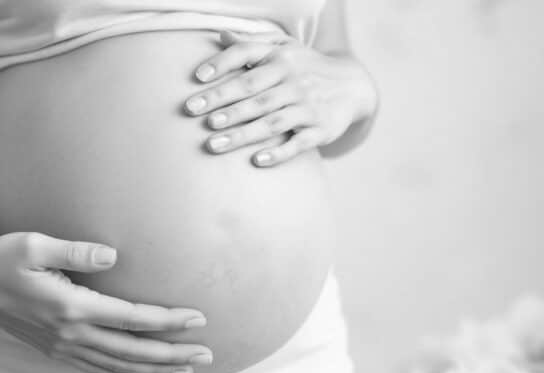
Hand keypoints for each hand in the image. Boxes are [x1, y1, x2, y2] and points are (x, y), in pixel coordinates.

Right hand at [0, 232, 211, 372]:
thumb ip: (75, 252)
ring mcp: (63, 346)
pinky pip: (98, 371)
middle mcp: (71, 333)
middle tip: (206, 355)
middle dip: (173, 355)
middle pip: (133, 352)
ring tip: (185, 372)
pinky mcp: (56, 349)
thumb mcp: (35, 245)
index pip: (132, 318)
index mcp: (71, 307)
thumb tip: (112, 255)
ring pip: (118, 368)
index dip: (168, 321)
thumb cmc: (3, 258)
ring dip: (155, 372)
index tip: (198, 318)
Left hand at [184, 30, 377, 166]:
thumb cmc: (305, 67)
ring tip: (212, 143)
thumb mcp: (284, 47)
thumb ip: (252, 43)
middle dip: (224, 104)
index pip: (247, 56)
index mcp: (281, 57)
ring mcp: (308, 106)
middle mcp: (294, 80)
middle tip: (194, 114)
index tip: (196, 78)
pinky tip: (256, 161)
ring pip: (272, 121)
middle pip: (255, 92)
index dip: (222, 64)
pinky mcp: (321, 130)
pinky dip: (279, 153)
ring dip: (242, 133)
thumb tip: (220, 36)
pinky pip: (299, 143)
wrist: (353, 85)